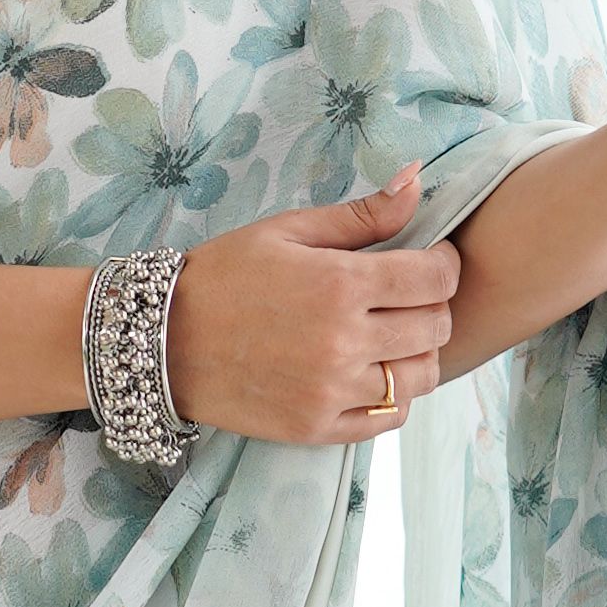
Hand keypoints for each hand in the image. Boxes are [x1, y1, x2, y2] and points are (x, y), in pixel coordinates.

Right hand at [160, 165, 463, 443]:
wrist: (162, 340)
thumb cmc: (224, 275)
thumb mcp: (288, 230)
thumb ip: (361, 214)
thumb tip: (419, 179)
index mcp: (341, 284)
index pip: (436, 278)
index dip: (444, 264)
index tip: (431, 259)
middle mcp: (344, 342)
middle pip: (436, 328)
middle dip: (433, 306)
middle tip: (409, 297)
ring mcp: (332, 391)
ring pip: (420, 377)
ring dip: (418, 354)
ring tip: (392, 336)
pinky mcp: (317, 427)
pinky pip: (388, 419)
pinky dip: (393, 397)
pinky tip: (372, 373)